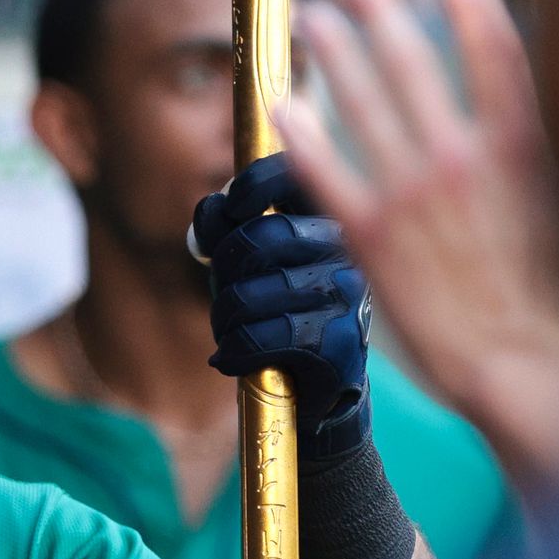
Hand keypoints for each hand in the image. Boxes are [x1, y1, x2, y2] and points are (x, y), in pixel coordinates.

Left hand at [191, 154, 373, 439]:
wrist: (325, 383)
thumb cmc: (284, 308)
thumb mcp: (255, 260)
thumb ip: (228, 225)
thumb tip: (212, 209)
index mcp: (327, 219)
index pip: (295, 176)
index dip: (254, 183)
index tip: (233, 205)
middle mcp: (346, 251)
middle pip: (262, 238)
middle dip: (225, 266)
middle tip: (222, 287)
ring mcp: (346, 297)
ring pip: (254, 294)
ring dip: (224, 315)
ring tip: (225, 328)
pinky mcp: (339, 344)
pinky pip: (263, 338)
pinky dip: (233, 350)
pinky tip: (230, 356)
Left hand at [278, 0, 558, 503]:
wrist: (514, 362)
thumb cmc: (540, 298)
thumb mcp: (550, 212)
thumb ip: (520, 161)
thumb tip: (505, 122)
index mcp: (518, 152)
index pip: (500, 59)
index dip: (477, 11)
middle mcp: (462, 160)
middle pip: (414, 66)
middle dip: (381, 13)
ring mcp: (412, 194)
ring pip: (363, 104)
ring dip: (334, 53)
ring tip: (312, 17)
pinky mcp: (370, 233)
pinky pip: (326, 169)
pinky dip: (302, 131)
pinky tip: (283, 102)